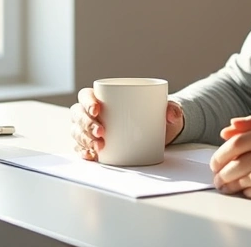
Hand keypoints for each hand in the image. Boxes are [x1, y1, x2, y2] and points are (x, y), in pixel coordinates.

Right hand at [69, 87, 185, 160]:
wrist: (160, 132)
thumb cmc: (157, 114)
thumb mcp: (167, 109)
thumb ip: (173, 109)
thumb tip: (172, 114)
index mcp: (105, 97)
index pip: (87, 95)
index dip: (87, 101)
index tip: (98, 109)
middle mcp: (94, 113)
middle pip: (78, 114)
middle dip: (85, 124)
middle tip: (101, 132)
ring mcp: (92, 129)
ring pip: (77, 131)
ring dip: (84, 139)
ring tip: (99, 146)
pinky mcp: (96, 145)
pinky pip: (81, 148)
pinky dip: (83, 152)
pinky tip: (90, 155)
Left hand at [209, 113, 250, 199]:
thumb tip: (226, 130)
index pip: (239, 143)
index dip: (221, 154)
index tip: (214, 163)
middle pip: (241, 163)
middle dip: (223, 174)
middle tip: (216, 179)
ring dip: (233, 186)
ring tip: (225, 187)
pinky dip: (250, 193)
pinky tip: (244, 192)